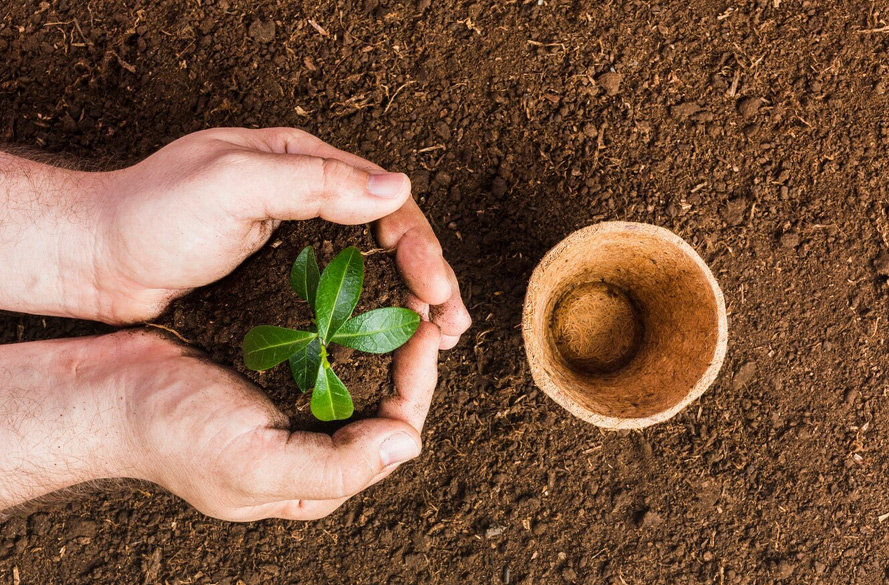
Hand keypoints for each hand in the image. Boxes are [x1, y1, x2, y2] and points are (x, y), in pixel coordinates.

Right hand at [0, 328, 441, 520]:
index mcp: (316, 479)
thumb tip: (407, 445)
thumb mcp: (254, 464)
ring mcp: (293, 409)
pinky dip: (351, 324)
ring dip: (387, 336)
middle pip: (386, 403)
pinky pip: (330, 351)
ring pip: (363, 373)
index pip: (394, 433)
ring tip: (403, 296)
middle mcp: (312, 447)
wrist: (105, 393)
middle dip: (411, 356)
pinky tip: (358, 298)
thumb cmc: (172, 434)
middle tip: (425, 305)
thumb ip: (335, 466)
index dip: (418, 383)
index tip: (425, 333)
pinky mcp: (274, 375)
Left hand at [92, 127, 470, 345]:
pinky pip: (340, 289)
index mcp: (301, 161)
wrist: (98, 258)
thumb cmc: (153, 213)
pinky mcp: (280, 275)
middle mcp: (305, 195)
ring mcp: (295, 237)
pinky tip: (386, 335)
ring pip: (369, 264)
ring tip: (437, 334)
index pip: (381, 196)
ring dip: (406, 297)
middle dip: (426, 274)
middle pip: (385, 233)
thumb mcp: (234, 183)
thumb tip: (394, 188)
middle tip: (451, 321)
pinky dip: (370, 311)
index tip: (436, 286)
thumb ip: (314, 182)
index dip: (417, 242)